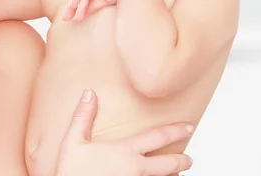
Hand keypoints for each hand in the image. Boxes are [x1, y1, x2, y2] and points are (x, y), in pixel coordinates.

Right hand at [56, 90, 193, 175]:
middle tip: (189, 159)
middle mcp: (136, 169)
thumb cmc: (71, 173)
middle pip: (170, 164)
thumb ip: (83, 116)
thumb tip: (89, 93)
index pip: (158, 137)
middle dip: (182, 161)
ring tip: (176, 173)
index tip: (189, 126)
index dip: (176, 130)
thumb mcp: (72, 142)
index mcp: (125, 151)